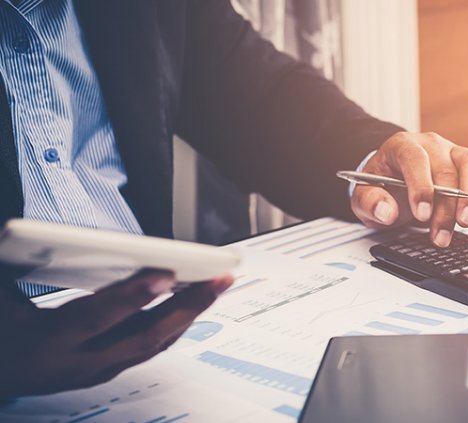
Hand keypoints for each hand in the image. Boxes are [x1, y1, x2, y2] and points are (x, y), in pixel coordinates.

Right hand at [0, 270, 232, 397]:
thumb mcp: (1, 295)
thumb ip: (19, 263)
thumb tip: (32, 234)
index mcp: (45, 343)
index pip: (93, 319)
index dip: (130, 297)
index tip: (164, 273)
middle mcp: (77, 363)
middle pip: (143, 337)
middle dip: (187, 306)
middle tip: (220, 278)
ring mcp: (96, 370)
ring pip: (154, 345)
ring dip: (190, 314)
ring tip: (219, 284)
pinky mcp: (106, 368)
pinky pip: (150, 347)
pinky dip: (176, 323)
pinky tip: (195, 302)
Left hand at [351, 132, 467, 246]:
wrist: (393, 180)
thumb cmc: (382, 186)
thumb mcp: (364, 196)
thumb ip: (370, 202)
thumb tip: (386, 211)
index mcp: (402, 146)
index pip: (415, 159)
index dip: (421, 186)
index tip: (422, 214)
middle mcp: (431, 144)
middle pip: (445, 169)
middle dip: (445, 206)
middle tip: (441, 234)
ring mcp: (454, 152)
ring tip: (466, 223)